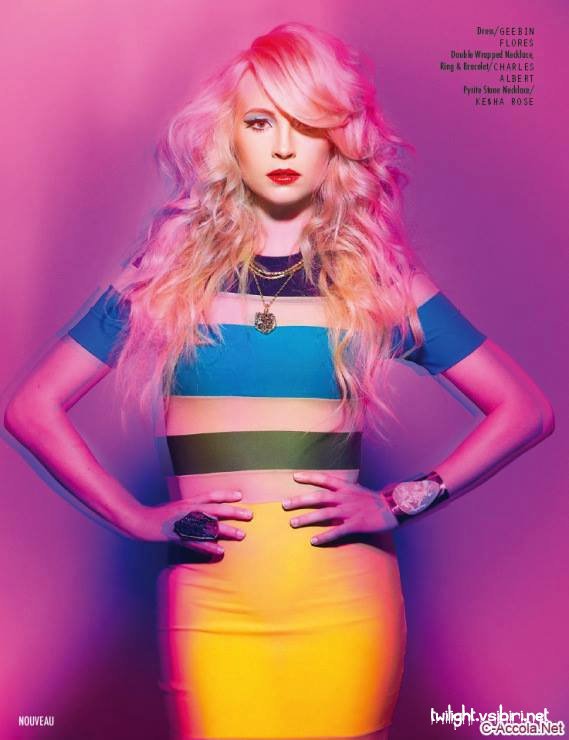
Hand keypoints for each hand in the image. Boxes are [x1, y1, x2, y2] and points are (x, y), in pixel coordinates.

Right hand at [128, 489, 253, 555]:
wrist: (140, 521)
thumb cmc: (160, 515)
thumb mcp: (178, 507)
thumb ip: (193, 508)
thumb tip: (209, 513)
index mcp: (189, 502)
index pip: (210, 495)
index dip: (226, 494)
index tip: (241, 496)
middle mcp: (188, 510)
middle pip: (215, 509)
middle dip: (233, 512)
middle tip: (250, 515)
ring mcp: (184, 523)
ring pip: (209, 526)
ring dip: (226, 531)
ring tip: (241, 535)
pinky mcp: (178, 536)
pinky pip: (196, 543)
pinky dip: (209, 547)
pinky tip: (221, 551)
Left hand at [283, 472, 399, 544]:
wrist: (393, 508)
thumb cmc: (373, 499)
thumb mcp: (356, 489)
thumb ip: (341, 491)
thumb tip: (327, 492)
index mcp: (345, 487)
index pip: (324, 479)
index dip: (309, 477)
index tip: (294, 477)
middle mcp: (345, 497)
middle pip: (318, 497)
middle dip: (300, 501)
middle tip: (284, 504)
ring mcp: (349, 511)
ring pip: (324, 514)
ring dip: (307, 519)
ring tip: (292, 523)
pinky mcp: (355, 525)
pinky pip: (337, 531)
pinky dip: (324, 536)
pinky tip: (313, 541)